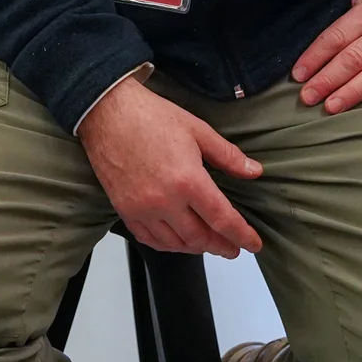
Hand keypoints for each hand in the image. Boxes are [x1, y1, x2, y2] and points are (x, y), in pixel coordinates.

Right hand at [77, 77, 263, 258]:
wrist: (107, 112)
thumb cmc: (150, 116)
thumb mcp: (197, 129)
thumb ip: (227, 155)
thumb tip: (254, 171)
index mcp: (188, 180)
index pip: (222, 219)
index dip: (241, 236)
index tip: (253, 244)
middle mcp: (165, 201)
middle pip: (200, 238)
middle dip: (221, 246)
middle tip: (233, 248)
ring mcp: (142, 209)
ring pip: (175, 244)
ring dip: (196, 248)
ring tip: (208, 244)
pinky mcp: (124, 210)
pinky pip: (149, 239)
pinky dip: (167, 245)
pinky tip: (176, 241)